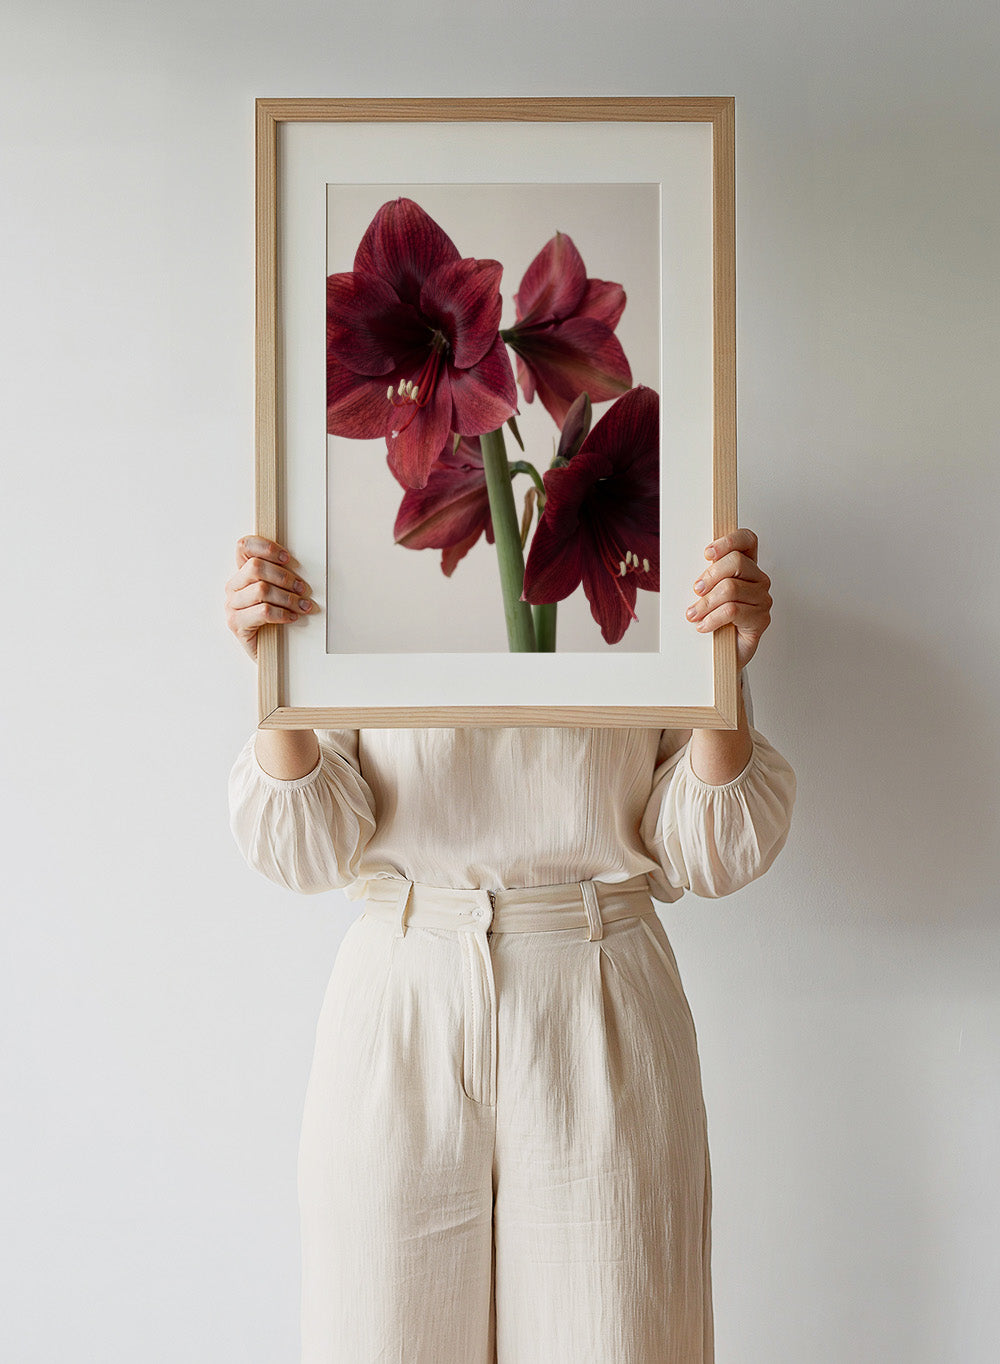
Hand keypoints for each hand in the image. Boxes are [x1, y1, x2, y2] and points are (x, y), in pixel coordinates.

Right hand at [225, 536, 314, 661]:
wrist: (271, 656)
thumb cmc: (277, 622)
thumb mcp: (280, 594)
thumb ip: (282, 578)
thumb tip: (301, 567)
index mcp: (242, 574)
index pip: (244, 547)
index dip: (265, 547)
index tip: (287, 558)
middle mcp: (234, 587)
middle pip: (255, 567)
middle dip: (284, 576)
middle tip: (302, 588)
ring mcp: (232, 606)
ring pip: (261, 589)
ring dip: (288, 597)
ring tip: (303, 606)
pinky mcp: (236, 624)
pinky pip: (263, 612)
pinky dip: (282, 613)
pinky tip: (292, 617)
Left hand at [685, 528, 771, 671]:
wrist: (725, 654)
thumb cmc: (716, 620)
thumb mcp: (708, 594)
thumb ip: (707, 578)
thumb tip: (693, 574)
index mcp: (746, 567)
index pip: (747, 540)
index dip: (729, 541)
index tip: (708, 553)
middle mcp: (758, 579)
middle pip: (736, 562)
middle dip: (710, 575)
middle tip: (696, 590)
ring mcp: (762, 599)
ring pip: (731, 588)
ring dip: (705, 603)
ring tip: (693, 615)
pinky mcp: (761, 619)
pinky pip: (732, 611)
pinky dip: (713, 618)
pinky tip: (703, 626)